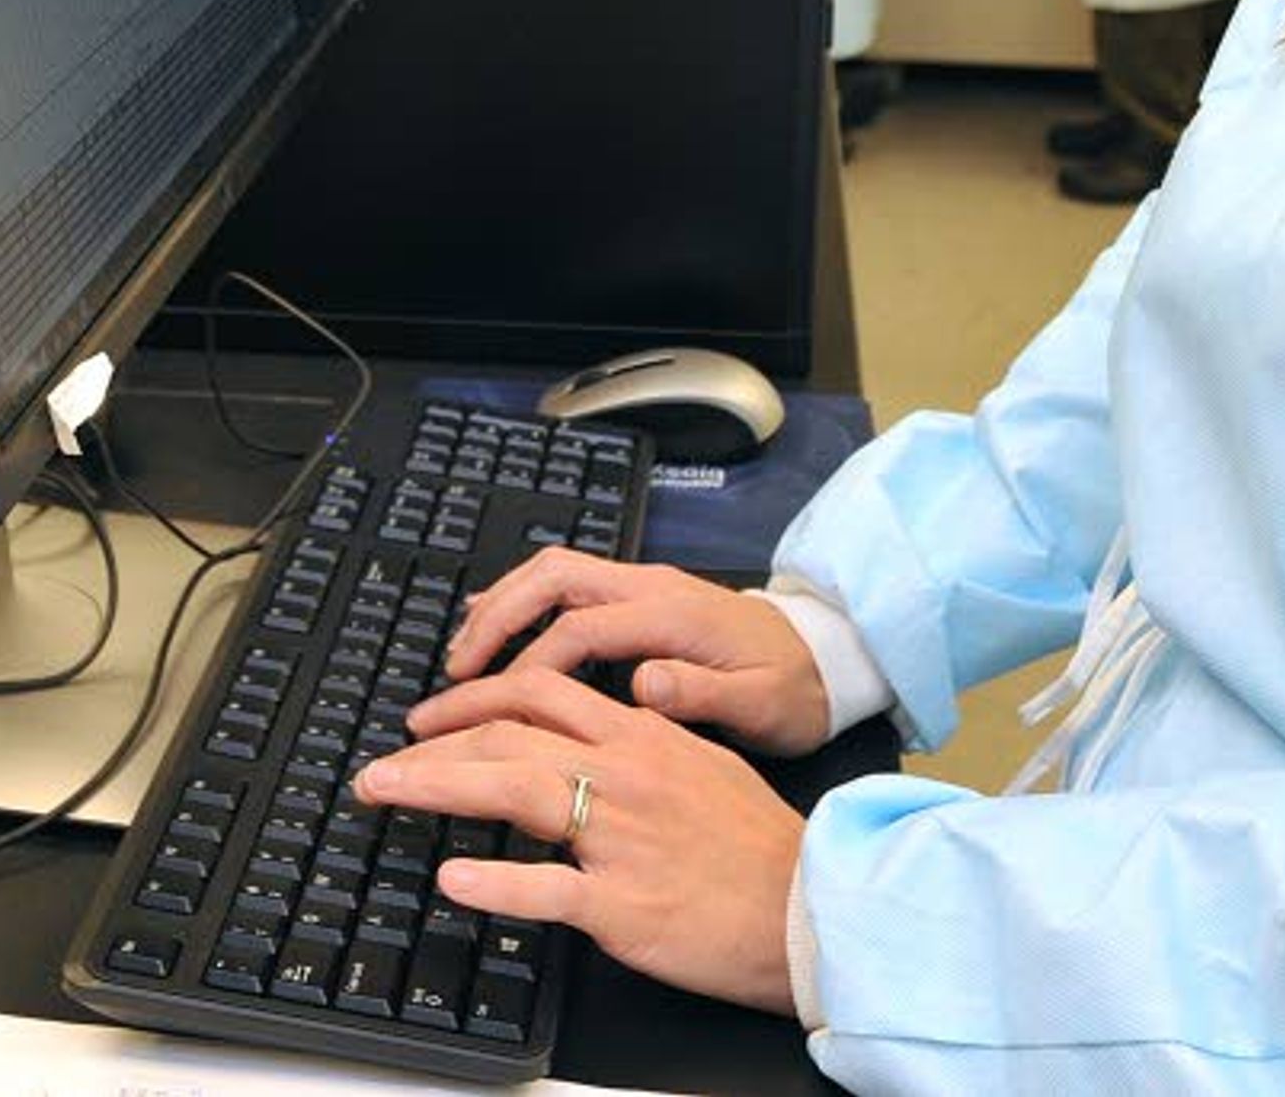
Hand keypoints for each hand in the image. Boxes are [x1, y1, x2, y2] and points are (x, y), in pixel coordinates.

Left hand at [357, 666, 805, 1014]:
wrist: (811, 909)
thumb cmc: (759, 848)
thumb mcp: (701, 767)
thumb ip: (642, 743)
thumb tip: (591, 734)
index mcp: (643, 736)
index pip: (539, 692)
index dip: (471, 698)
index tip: (430, 719)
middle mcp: (626, 774)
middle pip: (510, 732)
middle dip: (434, 742)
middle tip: (384, 762)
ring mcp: (621, 837)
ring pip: (514, 789)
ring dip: (436, 786)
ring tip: (384, 792)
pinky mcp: (622, 904)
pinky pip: (545, 888)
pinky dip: (492, 881)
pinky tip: (451, 876)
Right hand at [434, 548, 832, 756]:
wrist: (830, 660)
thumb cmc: (794, 691)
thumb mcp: (761, 705)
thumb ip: (702, 694)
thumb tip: (644, 683)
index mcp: (673, 614)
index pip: (579, 628)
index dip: (527, 665)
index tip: (492, 709)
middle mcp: (651, 588)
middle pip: (552, 579)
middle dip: (494, 617)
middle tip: (453, 670)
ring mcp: (645, 587)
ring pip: (554, 575)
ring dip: (502, 607)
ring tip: (460, 656)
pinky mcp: (643, 598)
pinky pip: (568, 586)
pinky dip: (524, 604)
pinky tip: (497, 631)